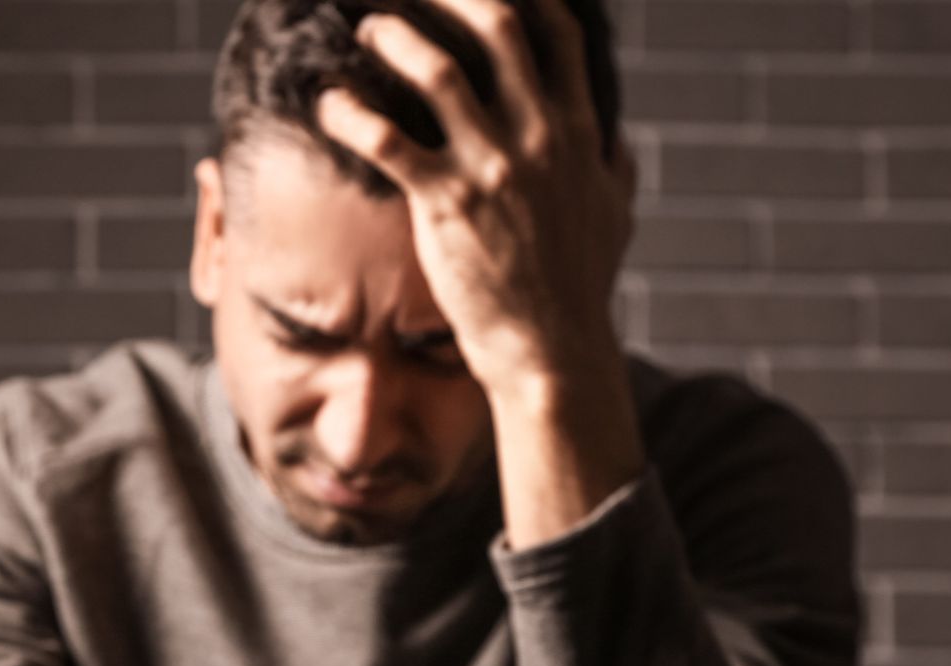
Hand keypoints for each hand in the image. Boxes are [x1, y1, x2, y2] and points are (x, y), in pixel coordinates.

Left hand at [316, 0, 635, 400]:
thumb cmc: (578, 289)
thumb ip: (613, 170)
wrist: (551, 349)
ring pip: (440, 73)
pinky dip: (352, 113)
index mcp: (578, 132)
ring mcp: (493, 168)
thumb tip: (621, 143)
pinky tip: (329, 103)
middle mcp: (538, 138)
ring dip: (398, 40)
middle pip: (498, 30)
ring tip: (368, 28)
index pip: (557, 36)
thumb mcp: (614, 217)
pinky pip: (388, 141)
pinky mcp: (447, 204)